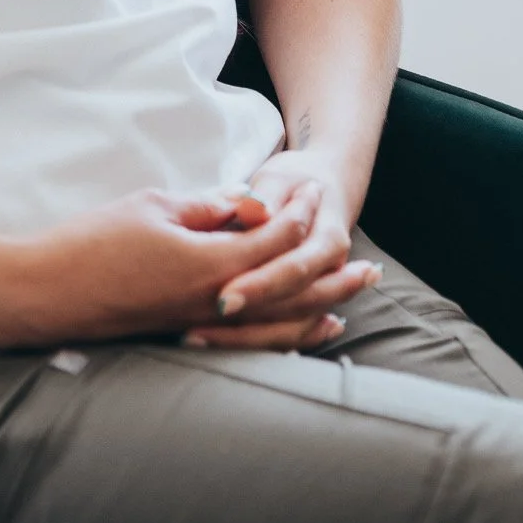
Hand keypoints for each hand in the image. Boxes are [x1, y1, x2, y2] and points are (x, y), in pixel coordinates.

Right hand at [0, 185, 338, 348]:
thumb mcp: (154, 206)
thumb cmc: (94, 241)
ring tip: (347, 309)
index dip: (298, 215)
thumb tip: (251, 205)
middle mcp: (214, 303)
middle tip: (371, 270)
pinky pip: (247, 345)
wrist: (47, 292)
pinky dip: (279, 340)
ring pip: (274, 328)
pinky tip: (295, 337)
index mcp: (210, 263)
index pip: (274, 240)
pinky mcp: (183, 338)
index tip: (316, 192)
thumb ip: (209, 207)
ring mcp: (200, 327)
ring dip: (315, 315)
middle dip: (332, 278)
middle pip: (289, 293)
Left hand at [179, 152, 381, 352]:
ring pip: (286, 330)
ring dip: (242, 340)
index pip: (293, 269)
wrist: (323, 190)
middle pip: (289, 309)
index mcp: (327, 238)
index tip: (221, 298)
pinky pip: (279, 334)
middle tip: (196, 331)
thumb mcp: (279, 179)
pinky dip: (250, 342)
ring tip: (194, 339)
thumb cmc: (295, 183)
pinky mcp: (303, 307)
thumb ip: (266, 199)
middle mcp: (328, 274)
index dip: (259, 285)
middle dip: (245, 325)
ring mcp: (320, 294)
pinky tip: (212, 343)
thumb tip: (256, 211)